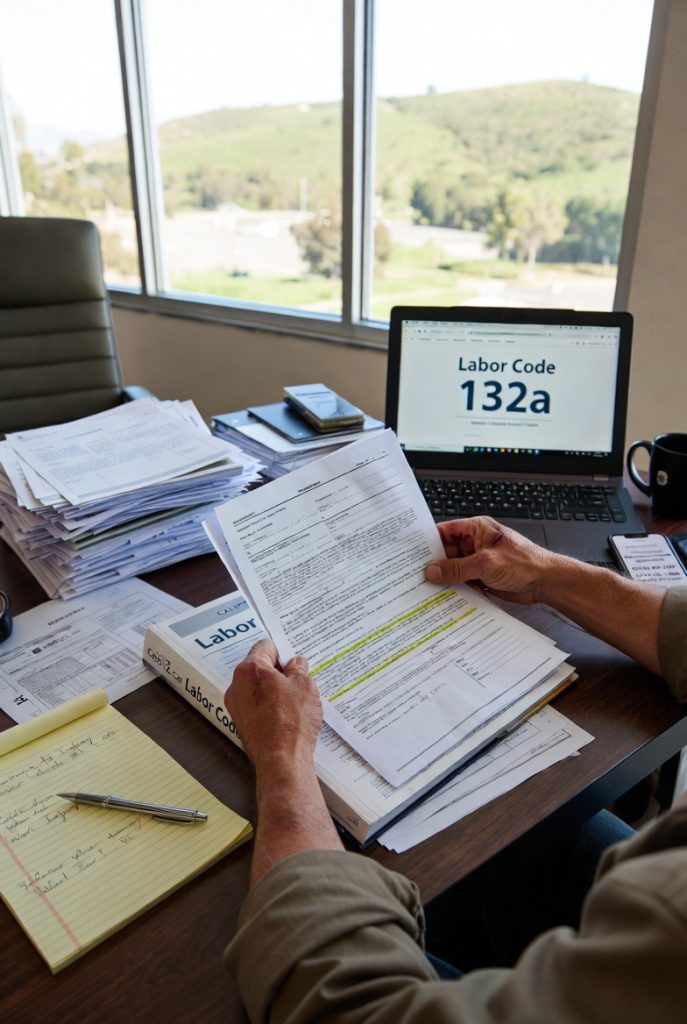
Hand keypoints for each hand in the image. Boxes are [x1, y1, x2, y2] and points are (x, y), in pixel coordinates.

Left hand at [225, 639, 321, 772]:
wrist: (282, 760)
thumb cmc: (292, 721)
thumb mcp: (304, 687)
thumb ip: (299, 670)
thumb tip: (296, 664)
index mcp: (250, 670)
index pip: (264, 647)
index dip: (282, 650)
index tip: (293, 656)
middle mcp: (237, 686)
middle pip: (258, 667)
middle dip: (278, 670)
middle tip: (299, 677)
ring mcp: (236, 707)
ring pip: (256, 688)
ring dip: (273, 689)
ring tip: (295, 699)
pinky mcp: (241, 724)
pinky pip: (255, 706)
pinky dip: (269, 705)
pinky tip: (287, 715)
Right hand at [425, 516, 558, 603]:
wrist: (546, 583)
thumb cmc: (525, 563)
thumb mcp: (486, 563)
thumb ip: (457, 568)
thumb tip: (433, 570)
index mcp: (476, 529)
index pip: (445, 531)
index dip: (428, 541)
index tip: (411, 552)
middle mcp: (475, 544)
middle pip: (446, 553)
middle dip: (434, 564)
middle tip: (415, 575)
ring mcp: (478, 562)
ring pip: (453, 570)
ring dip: (444, 579)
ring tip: (425, 589)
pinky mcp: (481, 578)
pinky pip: (462, 582)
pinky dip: (454, 589)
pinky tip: (443, 597)